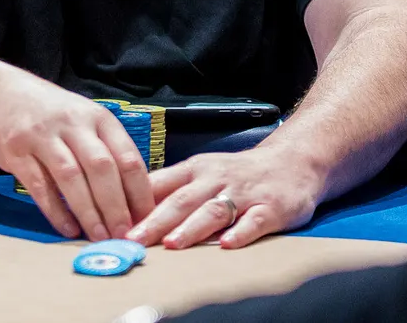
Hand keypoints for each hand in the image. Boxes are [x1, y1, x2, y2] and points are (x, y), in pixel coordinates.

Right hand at [0, 68, 153, 241]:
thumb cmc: (48, 112)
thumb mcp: (82, 119)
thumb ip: (104, 149)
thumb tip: (132, 196)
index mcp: (97, 117)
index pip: (127, 156)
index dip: (139, 191)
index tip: (147, 218)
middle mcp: (72, 123)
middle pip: (101, 168)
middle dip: (116, 206)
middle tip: (124, 235)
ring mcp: (42, 136)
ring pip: (72, 177)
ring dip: (88, 212)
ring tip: (99, 237)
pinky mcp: (15, 151)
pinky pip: (39, 186)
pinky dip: (56, 211)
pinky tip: (68, 228)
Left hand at [126, 146, 324, 250]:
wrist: (293, 161)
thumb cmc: (238, 173)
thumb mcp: (202, 173)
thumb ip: (171, 191)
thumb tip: (128, 213)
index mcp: (194, 170)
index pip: (160, 184)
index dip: (135, 204)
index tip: (113, 223)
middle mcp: (216, 178)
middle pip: (182, 199)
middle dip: (156, 221)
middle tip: (134, 239)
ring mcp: (244, 192)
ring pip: (214, 209)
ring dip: (192, 227)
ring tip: (173, 244)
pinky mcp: (270, 207)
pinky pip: (254, 221)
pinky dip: (241, 233)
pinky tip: (227, 245)